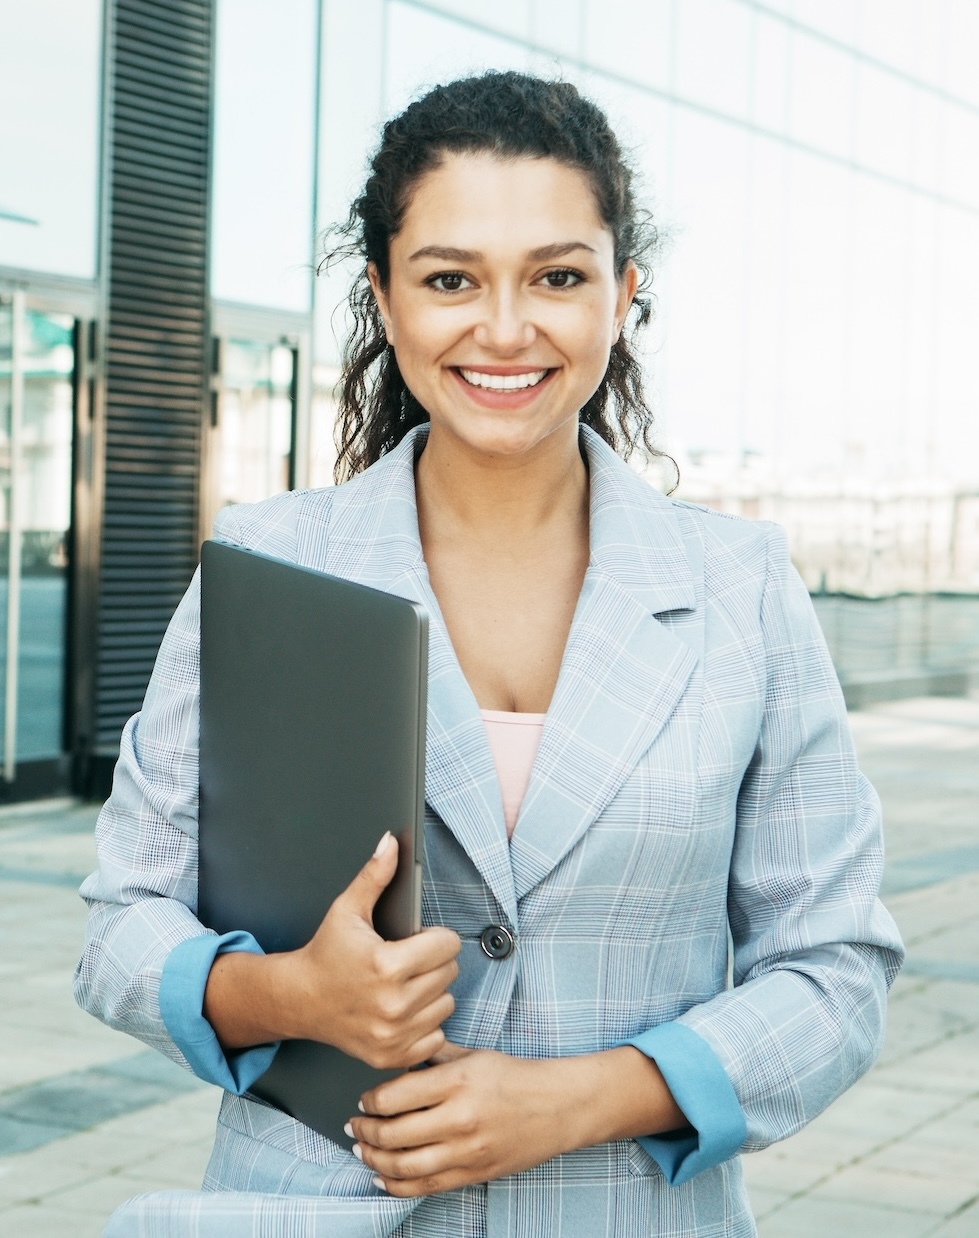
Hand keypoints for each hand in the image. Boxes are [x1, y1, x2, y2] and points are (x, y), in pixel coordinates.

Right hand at [204, 832, 460, 1067]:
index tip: (419, 938)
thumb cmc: (325, 953)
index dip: (435, 937)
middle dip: (433, 962)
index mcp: (386, 966)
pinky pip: (435, 1036)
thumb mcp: (347, 910)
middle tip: (408, 960)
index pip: (447, 945)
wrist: (299, 1000)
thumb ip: (374, 875)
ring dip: (432, 993)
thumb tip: (390, 842)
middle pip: (449, 973)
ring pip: (446, 1004)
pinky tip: (403, 1011)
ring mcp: (394, 1035)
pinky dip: (425, 1024)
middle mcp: (393, 1004)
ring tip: (404, 984)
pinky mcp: (392, 1055)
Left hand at [347, 1043, 582, 1196]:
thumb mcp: (475, 1054)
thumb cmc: (516, 1077)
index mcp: (457, 1081)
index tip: (364, 1099)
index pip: (395, 1096)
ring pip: (404, 1166)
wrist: (557, 1107)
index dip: (370, 1101)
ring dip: (375, 1159)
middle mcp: (459, 1118)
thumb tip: (400, 1056)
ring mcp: (466, 1151)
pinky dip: (396, 1186)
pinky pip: (425, 1187)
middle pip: (393, 1133)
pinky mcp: (473, 1174)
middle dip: (365, 1130)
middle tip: (354, 1125)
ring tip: (363, 1149)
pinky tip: (382, 1176)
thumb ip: (435, 1055)